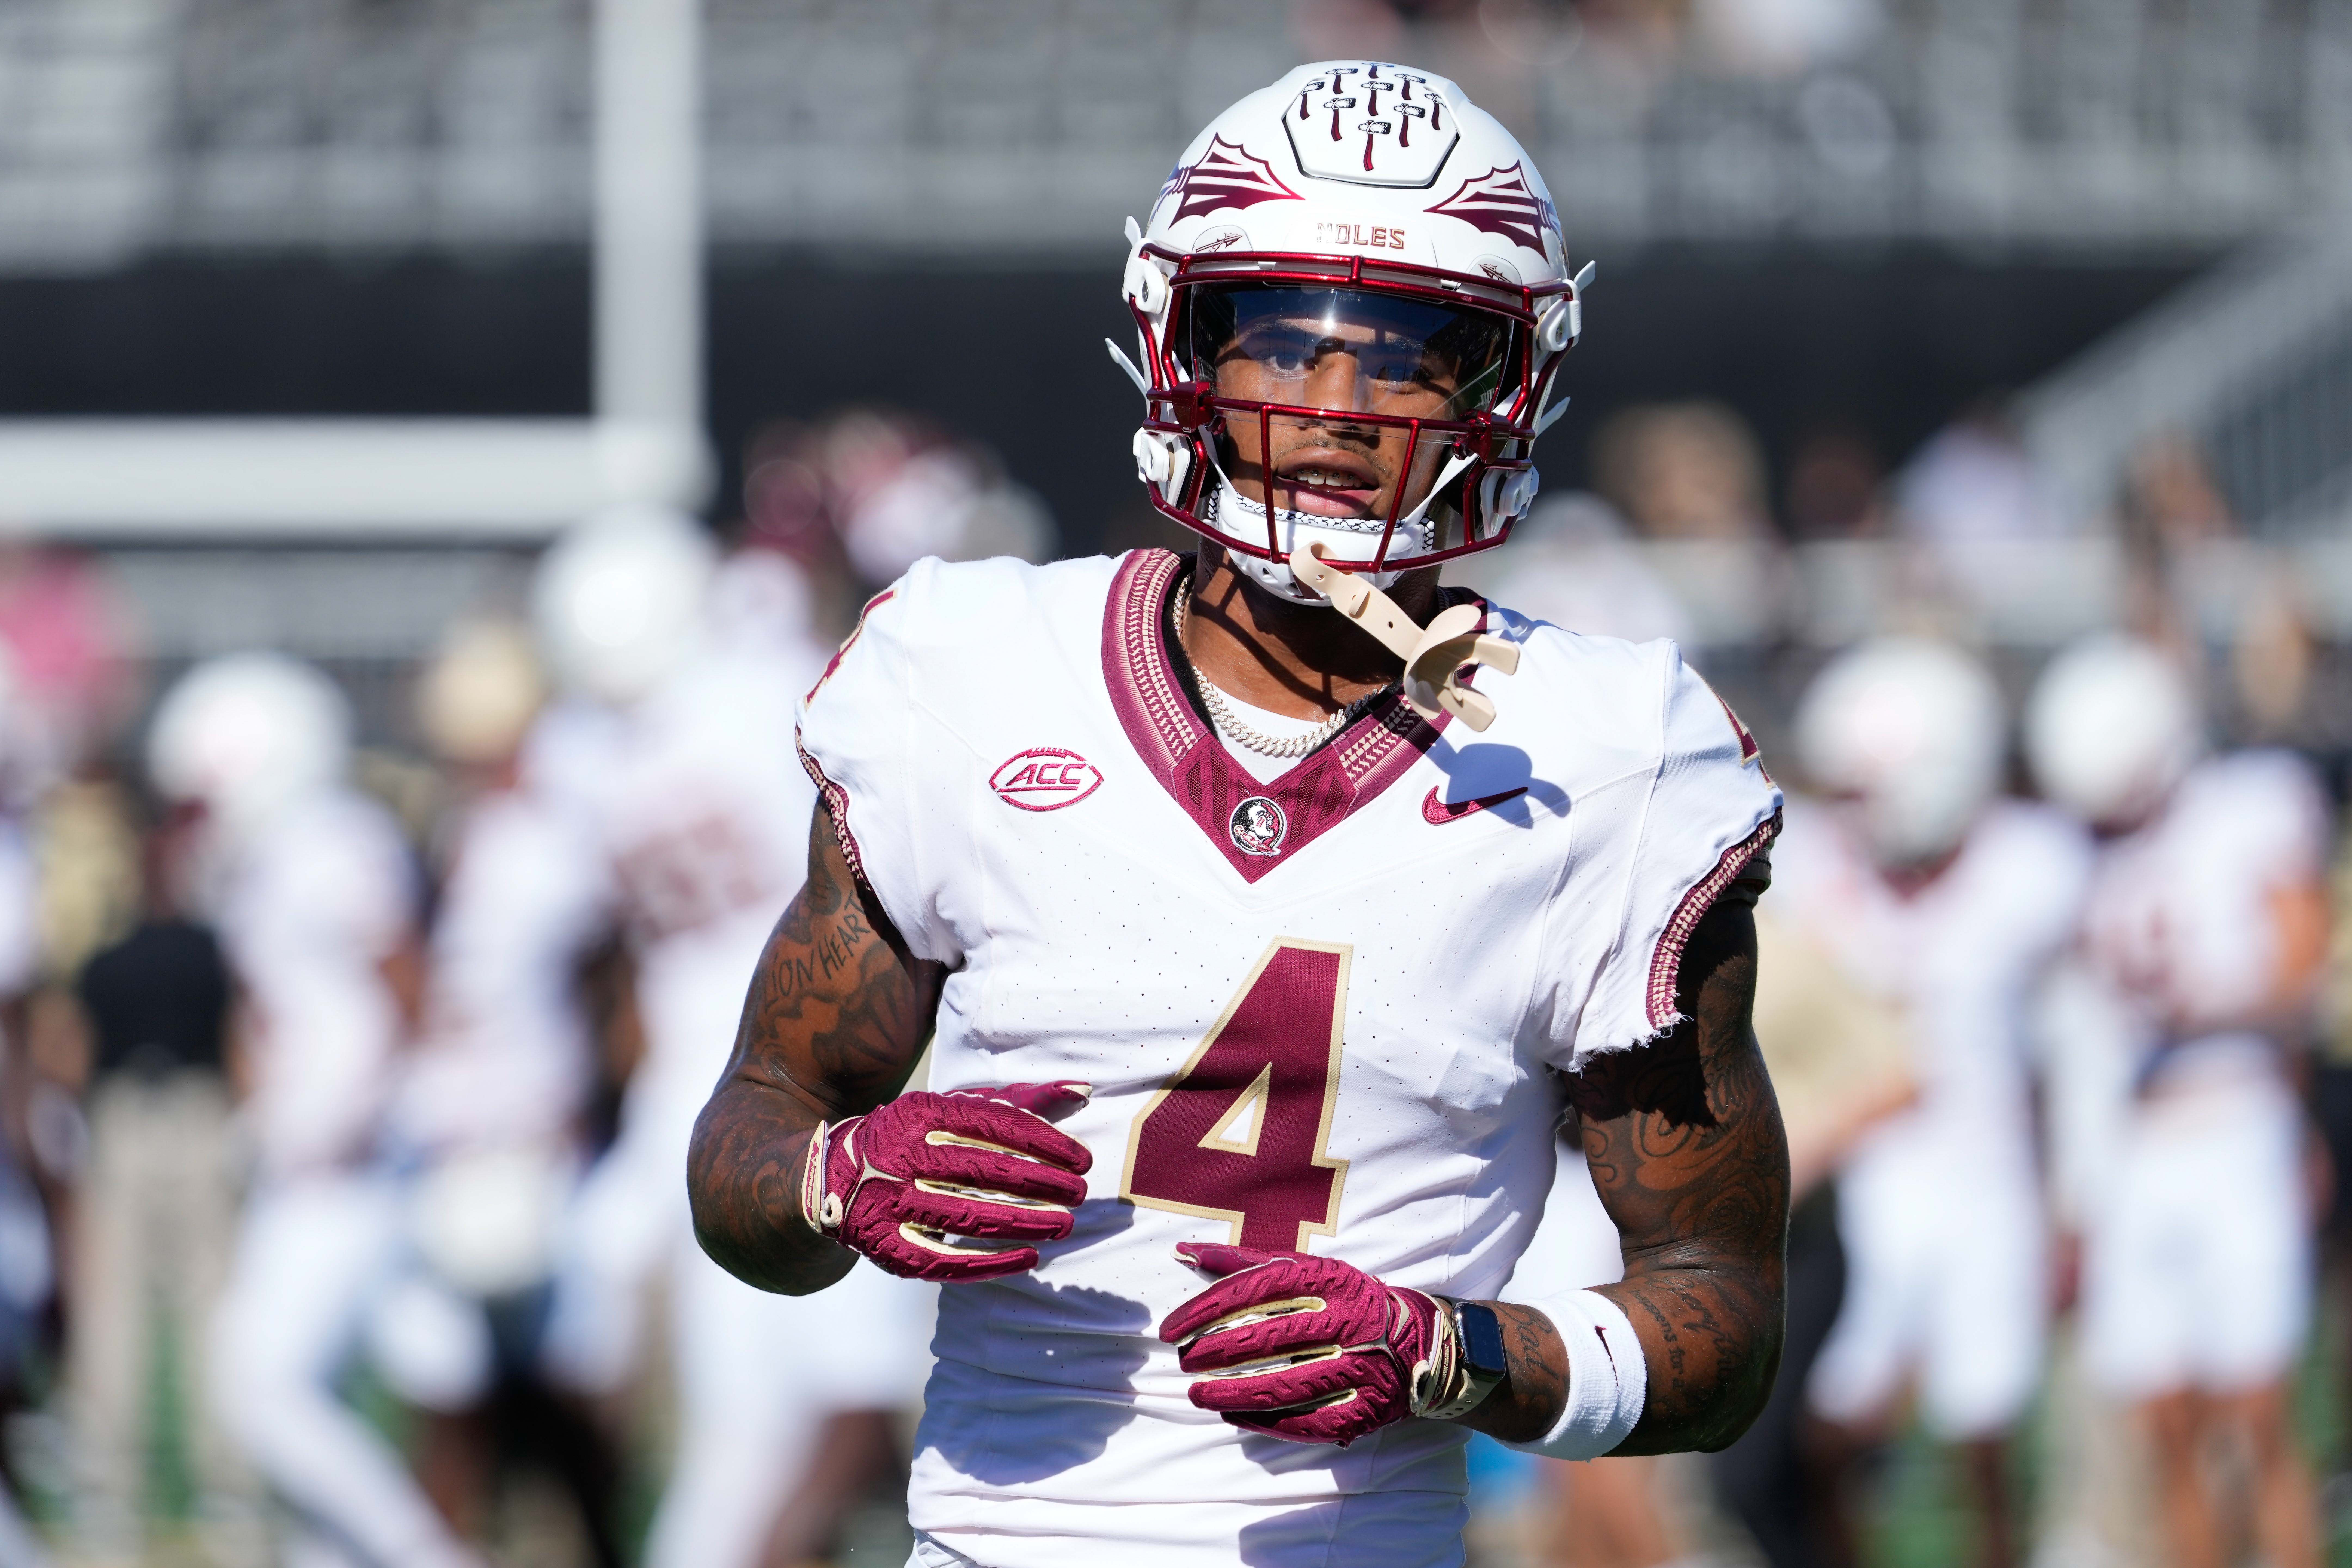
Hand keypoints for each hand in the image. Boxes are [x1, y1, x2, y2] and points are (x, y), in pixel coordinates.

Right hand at [802, 1082, 1091, 1282]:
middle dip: (1040, 1183)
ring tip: (1065, 1224)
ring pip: (965, 1216)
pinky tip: (1028, 1258)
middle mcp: (900, 1155)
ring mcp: (888, 1202)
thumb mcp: (953, 1108)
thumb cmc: (913, 1137)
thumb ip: (1017, 1101)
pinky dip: (988, 1263)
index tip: (1082, 1159)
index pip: (993, 1125)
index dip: (1044, 1143)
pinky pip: (941, 1261)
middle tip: (1080, 1193)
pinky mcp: (884, 1245)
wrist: (830, 1174)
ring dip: (1022, 1222)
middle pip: (982, 1170)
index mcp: (920, 1112)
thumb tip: (1082, 1089)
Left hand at [1159, 1243, 1445, 1445]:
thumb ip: (1242, 1261)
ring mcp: (1360, 1368)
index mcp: (1330, 1280)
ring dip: (1233, 1394)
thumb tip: (1183, 1251)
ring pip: (1285, 1386)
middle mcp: (1347, 1321)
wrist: (1419, 1340)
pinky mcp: (1366, 1409)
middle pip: (1269, 1338)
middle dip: (1216, 1353)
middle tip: (1185, 1362)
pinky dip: (1266, 1422)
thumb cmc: (1346, 1299)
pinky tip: (1234, 1416)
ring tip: (1198, 1395)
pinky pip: (1308, 1422)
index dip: (1207, 1308)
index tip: (1172, 1329)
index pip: (1256, 1288)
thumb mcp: (1304, 1268)